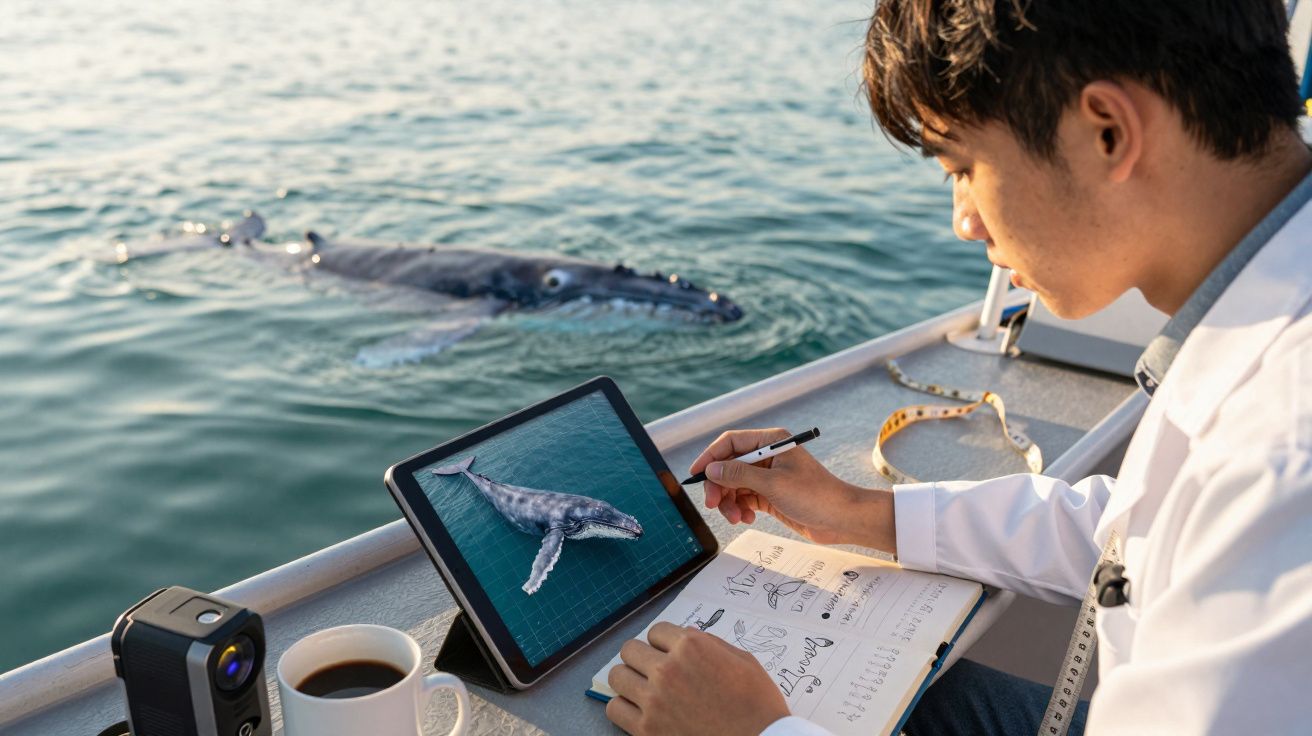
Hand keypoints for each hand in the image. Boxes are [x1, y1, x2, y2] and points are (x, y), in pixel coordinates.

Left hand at [605, 622, 789, 735]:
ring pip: (617, 676)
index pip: (656, 631)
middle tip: (655, 671)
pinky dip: (624, 707)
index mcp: (692, 646)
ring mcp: (654, 700)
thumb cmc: (757, 704)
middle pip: (630, 650)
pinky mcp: (646, 730)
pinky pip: (614, 708)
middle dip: (643, 657)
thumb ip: (710, 644)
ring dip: (630, 680)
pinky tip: (640, 711)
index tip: (670, 654)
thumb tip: (685, 635)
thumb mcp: (742, 661)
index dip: (664, 643)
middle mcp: (668, 669)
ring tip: (644, 689)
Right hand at [688, 428, 893, 548]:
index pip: (731, 442)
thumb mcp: (773, 484)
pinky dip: (741, 508)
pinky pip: (745, 498)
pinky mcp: (771, 494)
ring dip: (729, 502)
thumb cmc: (816, 496)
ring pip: (734, 485)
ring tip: (736, 518)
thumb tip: (711, 468)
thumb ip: (739, 474)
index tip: (696, 474)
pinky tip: (747, 518)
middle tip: (713, 505)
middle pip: (729, 466)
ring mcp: (769, 476)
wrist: (842, 519)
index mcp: (771, 442)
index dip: (710, 456)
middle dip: (719, 485)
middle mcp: (768, 456)